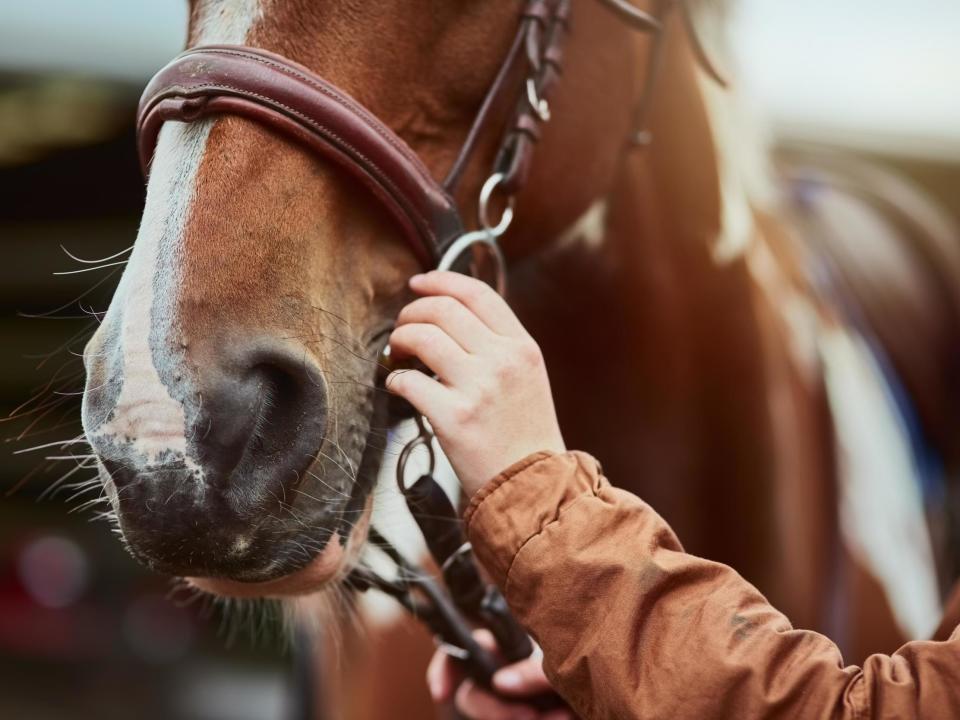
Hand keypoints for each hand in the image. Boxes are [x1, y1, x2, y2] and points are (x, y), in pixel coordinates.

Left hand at [386, 271, 565, 497]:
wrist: (535, 487)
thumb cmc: (525, 436)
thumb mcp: (527, 378)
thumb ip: (498, 346)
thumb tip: (450, 316)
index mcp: (522, 347)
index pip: (477, 293)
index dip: (441, 280)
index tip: (418, 284)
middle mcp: (503, 361)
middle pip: (442, 309)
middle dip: (411, 312)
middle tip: (402, 328)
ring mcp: (479, 388)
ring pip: (421, 337)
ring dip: (399, 341)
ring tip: (398, 355)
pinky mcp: (455, 418)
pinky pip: (408, 382)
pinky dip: (396, 381)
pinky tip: (401, 389)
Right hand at [427, 630, 574, 719]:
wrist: (614, 690)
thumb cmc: (588, 659)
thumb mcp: (561, 659)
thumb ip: (532, 668)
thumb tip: (500, 682)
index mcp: (508, 647)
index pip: (462, 651)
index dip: (445, 668)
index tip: (441, 691)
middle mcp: (505, 675)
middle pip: (473, 693)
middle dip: (494, 710)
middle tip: (529, 717)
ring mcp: (514, 701)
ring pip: (498, 714)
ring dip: (522, 719)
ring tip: (563, 716)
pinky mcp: (527, 714)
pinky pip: (515, 719)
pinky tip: (565, 718)